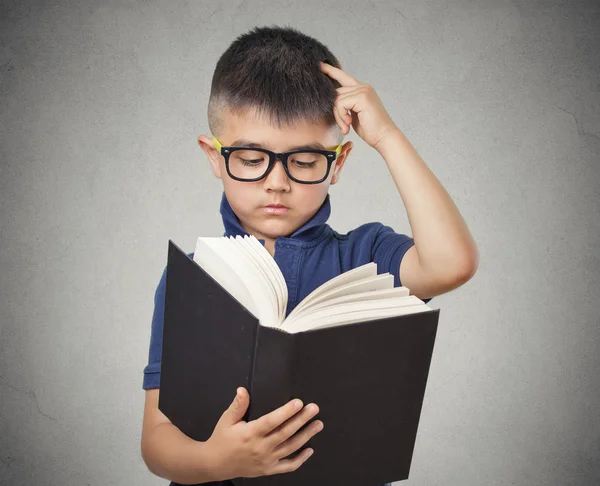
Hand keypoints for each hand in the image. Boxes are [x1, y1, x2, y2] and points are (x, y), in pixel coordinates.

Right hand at [206, 387, 322, 479]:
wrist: (214, 464)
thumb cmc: (221, 439)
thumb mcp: (227, 420)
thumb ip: (238, 405)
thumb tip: (243, 389)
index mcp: (250, 433)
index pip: (272, 421)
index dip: (286, 412)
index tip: (298, 403)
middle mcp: (260, 448)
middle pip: (286, 433)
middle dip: (302, 420)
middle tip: (314, 409)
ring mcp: (266, 460)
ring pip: (290, 448)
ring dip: (306, 436)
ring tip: (318, 424)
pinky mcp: (268, 470)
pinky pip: (288, 466)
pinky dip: (300, 459)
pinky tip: (310, 449)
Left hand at [320, 61, 397, 149]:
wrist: (384, 137)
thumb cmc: (370, 129)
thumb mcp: (354, 114)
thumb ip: (345, 104)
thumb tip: (331, 99)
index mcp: (362, 89)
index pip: (344, 77)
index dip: (332, 71)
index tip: (321, 65)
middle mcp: (363, 87)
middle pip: (336, 93)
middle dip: (336, 111)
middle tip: (343, 126)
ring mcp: (363, 90)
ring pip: (337, 100)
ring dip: (339, 116)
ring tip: (346, 127)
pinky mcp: (362, 97)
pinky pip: (340, 104)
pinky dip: (341, 116)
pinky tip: (348, 124)